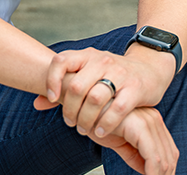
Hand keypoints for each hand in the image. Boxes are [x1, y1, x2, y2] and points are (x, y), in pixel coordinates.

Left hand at [35, 47, 174, 139]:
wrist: (150, 68)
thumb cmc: (112, 75)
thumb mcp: (88, 74)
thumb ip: (63, 88)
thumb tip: (36, 103)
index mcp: (87, 55)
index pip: (61, 60)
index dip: (51, 80)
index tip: (53, 99)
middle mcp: (102, 61)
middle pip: (76, 86)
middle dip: (69, 109)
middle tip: (70, 122)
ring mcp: (120, 73)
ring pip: (95, 99)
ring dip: (85, 119)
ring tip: (83, 130)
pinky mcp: (136, 88)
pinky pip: (117, 109)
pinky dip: (105, 124)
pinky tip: (100, 132)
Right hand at [90, 106, 178, 174]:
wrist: (77, 105)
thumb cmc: (94, 119)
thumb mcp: (119, 142)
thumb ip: (135, 155)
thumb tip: (147, 170)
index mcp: (151, 120)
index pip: (169, 150)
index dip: (166, 171)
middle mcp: (152, 117)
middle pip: (169, 155)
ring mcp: (147, 120)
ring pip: (162, 158)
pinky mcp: (139, 126)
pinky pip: (152, 156)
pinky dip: (152, 172)